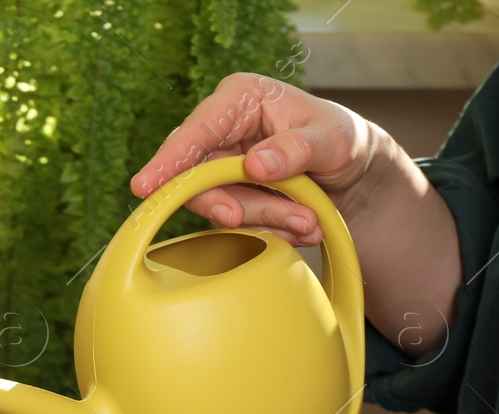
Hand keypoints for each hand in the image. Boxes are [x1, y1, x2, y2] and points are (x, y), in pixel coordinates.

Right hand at [131, 73, 395, 246]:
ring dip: (262, 218)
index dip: (169, 161)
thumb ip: (295, 149)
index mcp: (239, 99)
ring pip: (217, 203)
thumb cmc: (341, 140)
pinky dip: (266, 228)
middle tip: (269, 220)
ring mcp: (221, 164)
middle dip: (235, 204)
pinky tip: (298, 224)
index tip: (146, 186)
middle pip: (197, 176)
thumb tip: (255, 164)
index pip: (196, 131)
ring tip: (307, 221)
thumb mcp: (331, 139)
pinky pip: (232, 219)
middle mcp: (221, 130)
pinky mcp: (227, 192)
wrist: (353, 170)